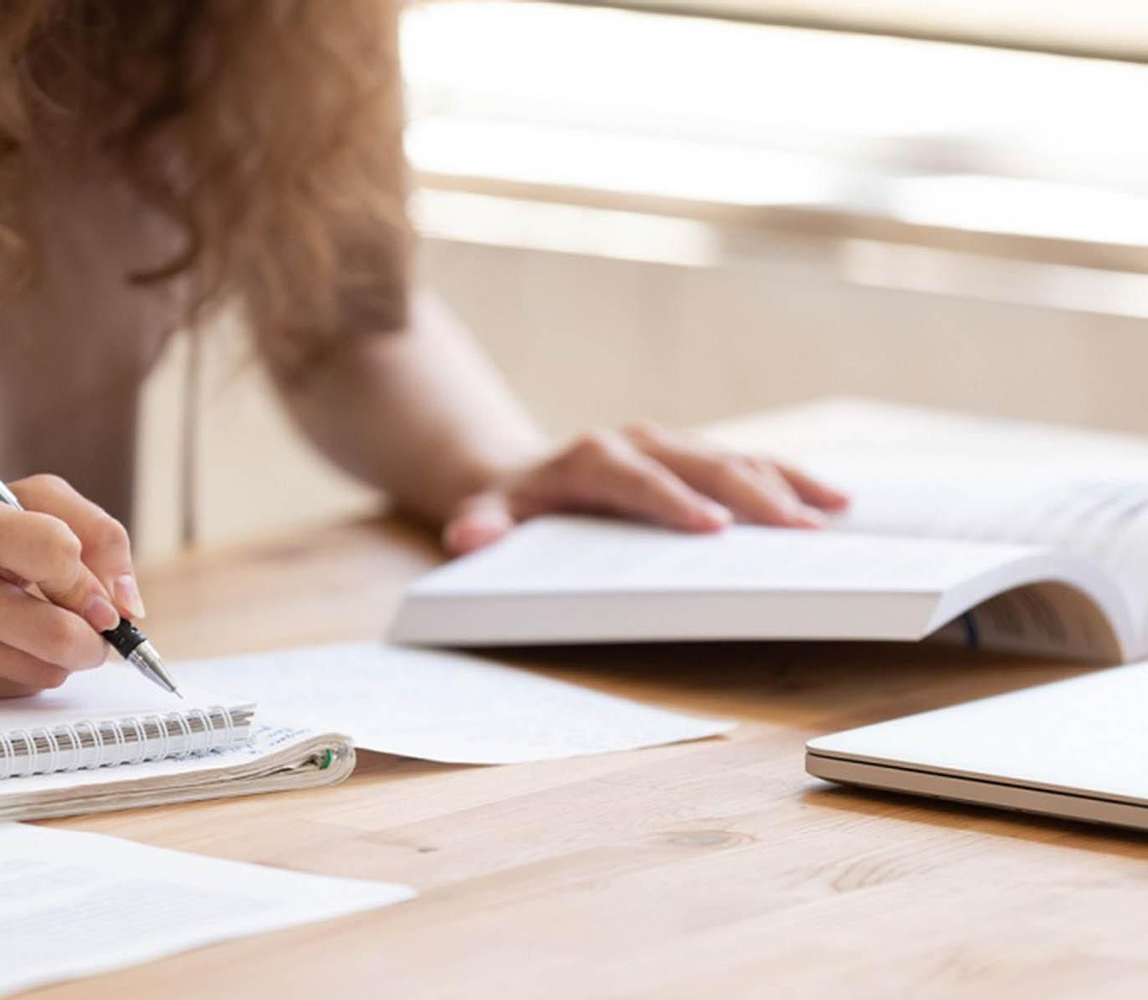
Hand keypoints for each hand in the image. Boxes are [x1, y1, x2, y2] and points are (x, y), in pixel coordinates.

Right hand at [0, 474, 146, 700]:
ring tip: (40, 629)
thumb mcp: (30, 503)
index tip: (101, 596)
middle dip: (95, 640)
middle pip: (57, 633)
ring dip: (64, 657)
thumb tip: (129, 608)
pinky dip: (30, 673)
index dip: (91, 581)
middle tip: (97, 631)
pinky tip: (5, 647)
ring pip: (44, 671)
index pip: (55, 551)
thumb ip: (96, 534)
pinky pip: (15, 691)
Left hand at [443, 422, 848, 554]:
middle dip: (751, 496)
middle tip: (798, 533)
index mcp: (592, 457)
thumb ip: (480, 526)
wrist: (522, 474)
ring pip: (735, 459)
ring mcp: (671, 446)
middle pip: (701, 465)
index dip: (672, 502)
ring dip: (784, 486)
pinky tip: (833, 501)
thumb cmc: (512, 507)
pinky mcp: (693, 457)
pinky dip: (791, 479)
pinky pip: (748, 464)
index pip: (637, 478)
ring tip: (831, 516)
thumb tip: (470, 536)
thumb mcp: (485, 515)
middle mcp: (638, 441)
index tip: (711, 529)